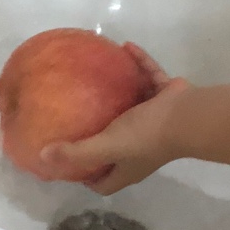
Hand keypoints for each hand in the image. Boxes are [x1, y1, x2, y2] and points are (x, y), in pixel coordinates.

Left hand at [40, 44, 189, 194]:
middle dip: (98, 132)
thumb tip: (43, 155)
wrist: (186, 115)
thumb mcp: (106, 145)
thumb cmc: (145, 135)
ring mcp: (155, 120)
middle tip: (78, 116)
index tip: (67, 162)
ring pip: (132, 105)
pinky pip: (148, 77)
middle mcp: (140, 147)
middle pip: (115, 146)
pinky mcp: (165, 97)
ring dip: (118, 91)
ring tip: (98, 75)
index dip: (85, 177)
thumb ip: (76, 151)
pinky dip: (139, 64)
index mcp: (126, 165)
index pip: (103, 182)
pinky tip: (125, 47)